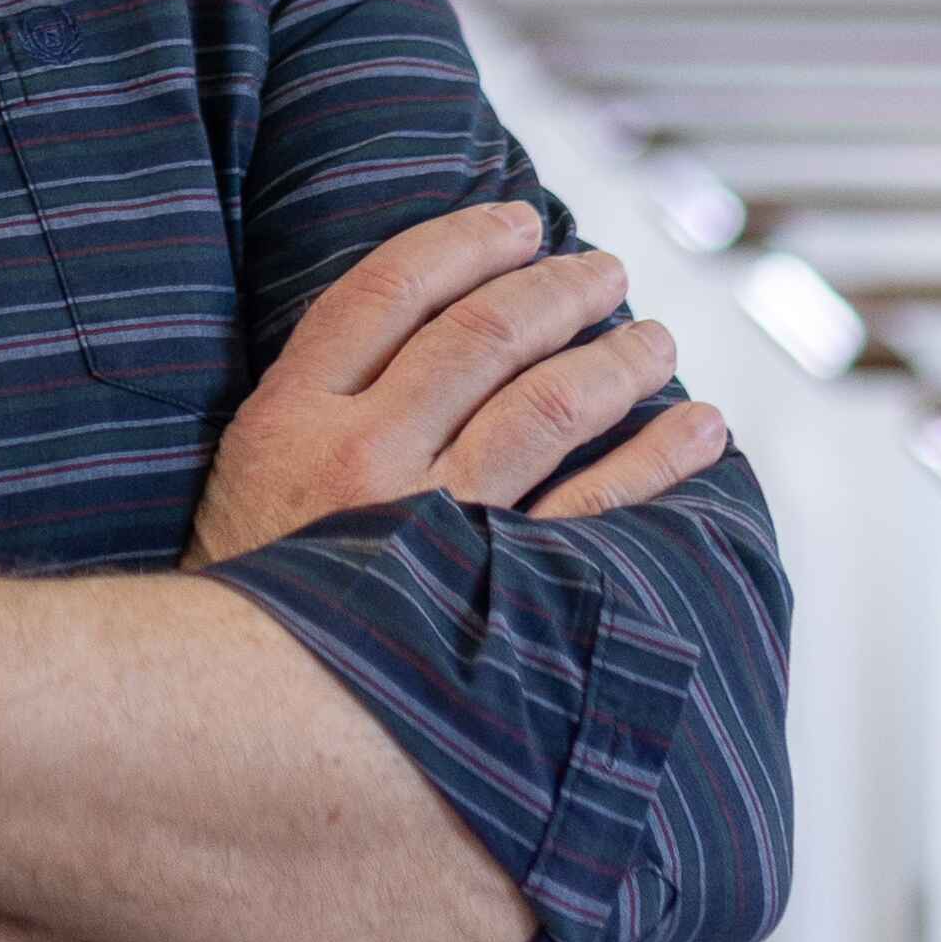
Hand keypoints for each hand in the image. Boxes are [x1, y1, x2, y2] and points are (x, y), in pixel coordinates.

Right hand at [187, 201, 725, 564]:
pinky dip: (658, 458)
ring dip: (618, 359)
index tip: (521, 220)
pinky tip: (699, 431)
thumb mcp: (244, 477)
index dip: (465, 240)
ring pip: (548, 404)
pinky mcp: (491, 594)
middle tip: (608, 272)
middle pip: (484, 335)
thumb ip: (315, 402)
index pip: (391, 289)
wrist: (241, 721)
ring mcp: (432, 524)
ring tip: (656, 341)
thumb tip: (422, 323)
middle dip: (560, 289)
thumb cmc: (251, 593)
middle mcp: (362, 456)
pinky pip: (598, 507)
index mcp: (290, 417)